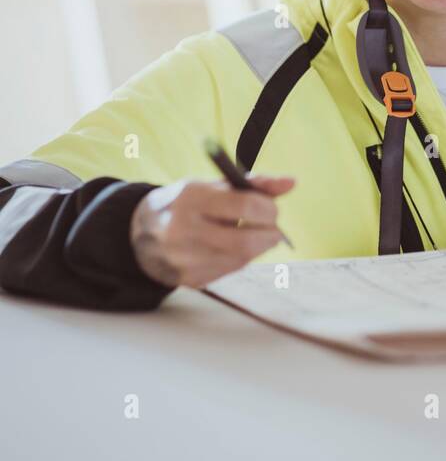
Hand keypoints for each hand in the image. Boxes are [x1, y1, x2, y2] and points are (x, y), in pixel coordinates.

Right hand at [129, 176, 295, 287]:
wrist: (139, 232)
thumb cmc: (184, 202)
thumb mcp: (211, 184)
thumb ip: (253, 182)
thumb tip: (291, 182)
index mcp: (189, 198)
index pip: (244, 206)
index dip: (268, 209)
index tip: (272, 208)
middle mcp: (182, 230)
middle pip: (245, 241)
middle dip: (270, 234)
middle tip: (273, 227)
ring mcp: (183, 259)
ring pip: (240, 259)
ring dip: (258, 246)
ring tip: (253, 233)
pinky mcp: (187, 279)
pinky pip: (229, 271)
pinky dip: (241, 258)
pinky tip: (234, 247)